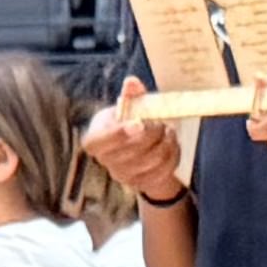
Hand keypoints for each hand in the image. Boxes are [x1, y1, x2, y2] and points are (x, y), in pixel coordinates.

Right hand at [82, 81, 183, 207]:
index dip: (117, 135)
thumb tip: (132, 82)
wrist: (137, 146)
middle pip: (129, 153)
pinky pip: (161, 173)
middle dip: (150, 135)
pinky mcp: (142, 184)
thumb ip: (131, 94)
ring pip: (149, 163)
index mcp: (95, 140)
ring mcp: (123, 175)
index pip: (97, 143)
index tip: (138, 123)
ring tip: (168, 131)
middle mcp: (106, 161)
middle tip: (160, 123)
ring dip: (164, 145)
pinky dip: (171, 156)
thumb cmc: (128, 121)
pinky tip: (172, 144)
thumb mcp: (128, 105)